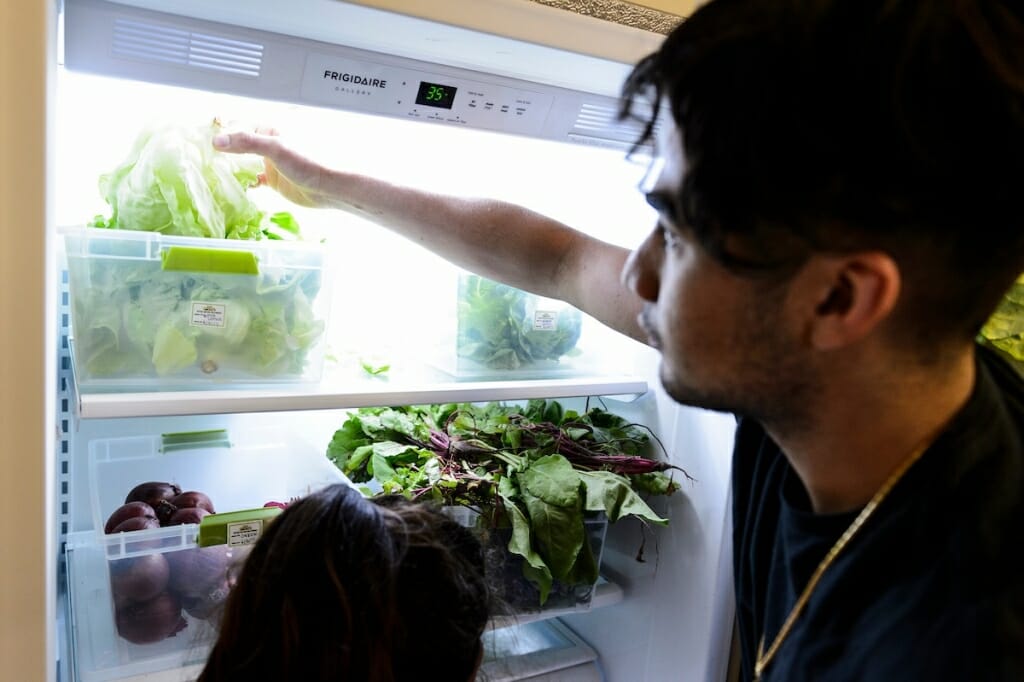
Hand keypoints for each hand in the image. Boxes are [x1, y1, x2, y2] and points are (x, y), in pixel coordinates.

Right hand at [212, 128, 333, 208]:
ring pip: (246, 161)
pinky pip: (254, 178)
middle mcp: (270, 144)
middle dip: (225, 149)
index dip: (223, 131)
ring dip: (233, 166)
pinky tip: (238, 184)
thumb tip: (218, 140)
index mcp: (271, 130)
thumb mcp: (275, 148)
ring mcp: (272, 162)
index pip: (240, 126)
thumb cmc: (309, 162)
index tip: (204, 138)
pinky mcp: (275, 179)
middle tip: (206, 155)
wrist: (328, 187)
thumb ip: (246, 142)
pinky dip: (245, 181)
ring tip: (216, 170)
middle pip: (241, 144)